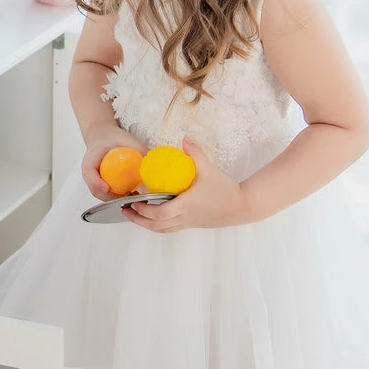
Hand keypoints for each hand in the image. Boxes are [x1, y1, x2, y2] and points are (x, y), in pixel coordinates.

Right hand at [81, 125, 147, 199]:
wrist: (102, 136)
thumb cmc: (109, 137)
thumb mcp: (124, 139)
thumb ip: (138, 147)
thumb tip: (152, 159)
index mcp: (90, 160)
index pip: (90, 174)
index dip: (97, 183)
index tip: (107, 188)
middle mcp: (89, 172)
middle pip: (95, 189)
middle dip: (110, 196)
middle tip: (128, 196)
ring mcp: (93, 179)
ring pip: (100, 194)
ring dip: (114, 198)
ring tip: (132, 197)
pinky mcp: (99, 182)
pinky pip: (105, 193)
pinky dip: (116, 196)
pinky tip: (130, 194)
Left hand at [123, 138, 249, 231]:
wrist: (243, 206)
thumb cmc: (226, 189)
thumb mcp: (209, 169)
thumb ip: (195, 153)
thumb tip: (184, 138)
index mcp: (186, 206)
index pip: (160, 214)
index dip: (144, 210)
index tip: (133, 202)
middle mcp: (185, 217)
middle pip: (155, 225)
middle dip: (137, 219)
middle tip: (125, 210)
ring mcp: (188, 223)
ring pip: (162, 230)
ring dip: (145, 224)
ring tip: (133, 214)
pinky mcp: (191, 224)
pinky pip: (170, 228)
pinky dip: (157, 225)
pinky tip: (152, 216)